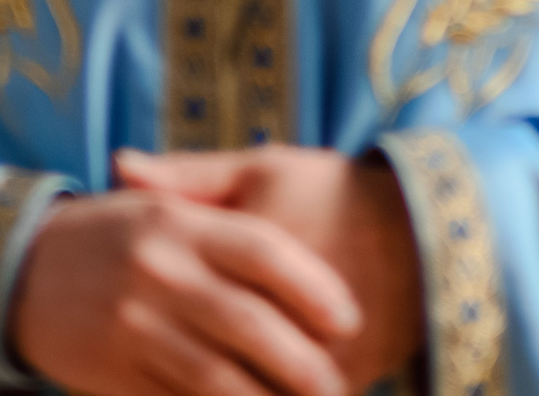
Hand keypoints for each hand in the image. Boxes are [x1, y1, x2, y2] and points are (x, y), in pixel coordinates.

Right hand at [6, 183, 360, 395]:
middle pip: (250, 324)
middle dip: (304, 364)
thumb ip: (226, 216)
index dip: (314, 289)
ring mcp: (134, 326)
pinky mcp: (115, 372)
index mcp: (179, 224)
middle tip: (337, 386)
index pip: (263, 253)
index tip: (349, 321)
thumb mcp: (163, 207)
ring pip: (218, 377)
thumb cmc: (114, 235)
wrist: (20, 269)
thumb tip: (305, 248)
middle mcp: (159, 272)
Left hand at [115, 146, 425, 388]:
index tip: (111, 317)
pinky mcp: (344, 383)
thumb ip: (187, 176)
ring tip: (180, 378)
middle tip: (140, 356)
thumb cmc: (333, 193)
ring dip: (209, 389)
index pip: (172, 297)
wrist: (426, 228)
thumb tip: (117, 166)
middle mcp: (277, 310)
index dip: (137, 317)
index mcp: (244, 253)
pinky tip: (230, 388)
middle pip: (199, 358)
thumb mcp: (263, 169)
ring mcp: (313, 355)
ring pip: (241, 390)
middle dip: (165, 366)